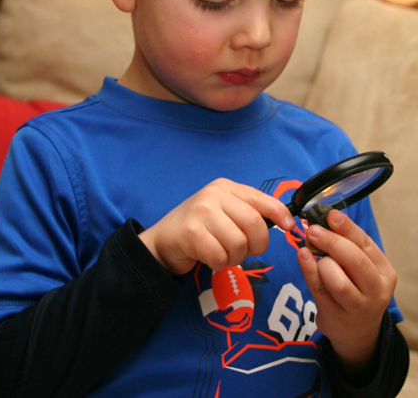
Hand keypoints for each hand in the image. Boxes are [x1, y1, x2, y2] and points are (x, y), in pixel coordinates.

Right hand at [139, 178, 295, 274]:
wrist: (163, 240)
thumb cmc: (200, 228)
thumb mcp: (224, 212)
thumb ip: (248, 212)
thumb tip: (285, 221)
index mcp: (225, 188)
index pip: (261, 198)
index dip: (280, 214)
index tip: (289, 227)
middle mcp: (214, 195)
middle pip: (255, 224)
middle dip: (256, 245)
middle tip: (244, 251)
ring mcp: (201, 212)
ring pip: (239, 243)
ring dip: (234, 258)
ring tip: (222, 253)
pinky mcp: (191, 232)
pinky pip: (220, 256)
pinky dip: (218, 263)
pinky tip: (209, 257)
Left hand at [297, 209, 396, 377]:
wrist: (356, 331)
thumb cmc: (357, 289)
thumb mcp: (362, 268)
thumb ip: (349, 245)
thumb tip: (327, 218)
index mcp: (384, 272)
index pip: (365, 244)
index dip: (346, 227)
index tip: (330, 215)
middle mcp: (375, 290)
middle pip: (353, 260)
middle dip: (331, 240)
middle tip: (313, 230)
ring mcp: (356, 306)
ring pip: (337, 279)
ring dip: (321, 261)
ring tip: (312, 253)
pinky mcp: (335, 315)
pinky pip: (318, 289)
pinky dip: (308, 269)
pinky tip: (302, 256)